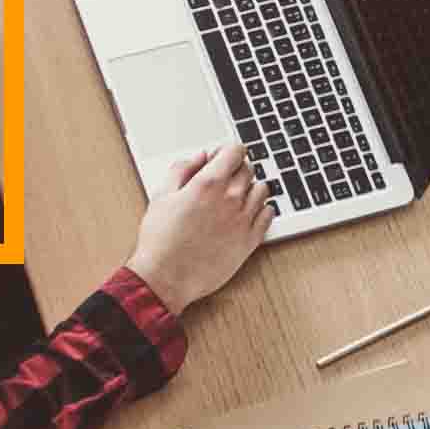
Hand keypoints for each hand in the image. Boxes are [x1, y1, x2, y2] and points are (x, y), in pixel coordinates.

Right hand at [130, 142, 275, 310]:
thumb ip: (182, 169)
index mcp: (208, 184)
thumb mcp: (162, 196)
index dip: (227, 151)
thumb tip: (199, 157)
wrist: (166, 278)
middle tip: (222, 180)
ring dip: (250, 188)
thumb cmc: (160, 241)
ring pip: (262, 189)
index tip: (220, 158)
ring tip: (234, 198)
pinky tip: (246, 214)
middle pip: (248, 168)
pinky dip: (261, 209)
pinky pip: (268, 214)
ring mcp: (243, 220)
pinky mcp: (250, 240)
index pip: (235, 150)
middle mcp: (230, 198)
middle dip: (235, 169)